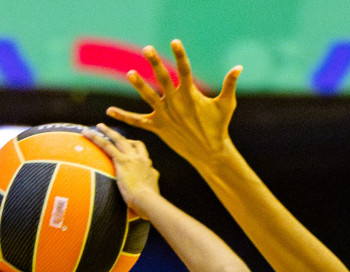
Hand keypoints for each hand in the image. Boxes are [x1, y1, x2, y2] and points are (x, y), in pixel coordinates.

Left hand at [82, 124, 160, 216]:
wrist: (148, 201)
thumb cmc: (148, 205)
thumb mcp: (150, 195)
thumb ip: (146, 191)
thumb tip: (142, 200)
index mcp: (149, 168)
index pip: (143, 155)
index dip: (136, 152)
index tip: (129, 152)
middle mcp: (142, 159)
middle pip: (134, 143)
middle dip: (123, 137)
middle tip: (113, 132)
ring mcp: (132, 158)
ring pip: (119, 140)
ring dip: (108, 132)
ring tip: (99, 126)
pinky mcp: (122, 161)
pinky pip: (107, 146)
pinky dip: (96, 138)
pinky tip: (87, 134)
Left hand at [107, 40, 239, 168]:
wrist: (209, 153)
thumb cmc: (219, 127)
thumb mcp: (226, 104)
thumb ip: (230, 84)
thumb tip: (239, 66)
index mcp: (191, 95)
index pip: (185, 70)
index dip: (180, 55)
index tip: (174, 41)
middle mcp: (176, 103)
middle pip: (163, 79)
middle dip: (155, 63)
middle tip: (147, 49)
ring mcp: (166, 115)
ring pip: (149, 97)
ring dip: (139, 85)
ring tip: (130, 73)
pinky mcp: (158, 127)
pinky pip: (138, 121)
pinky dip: (123, 116)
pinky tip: (109, 111)